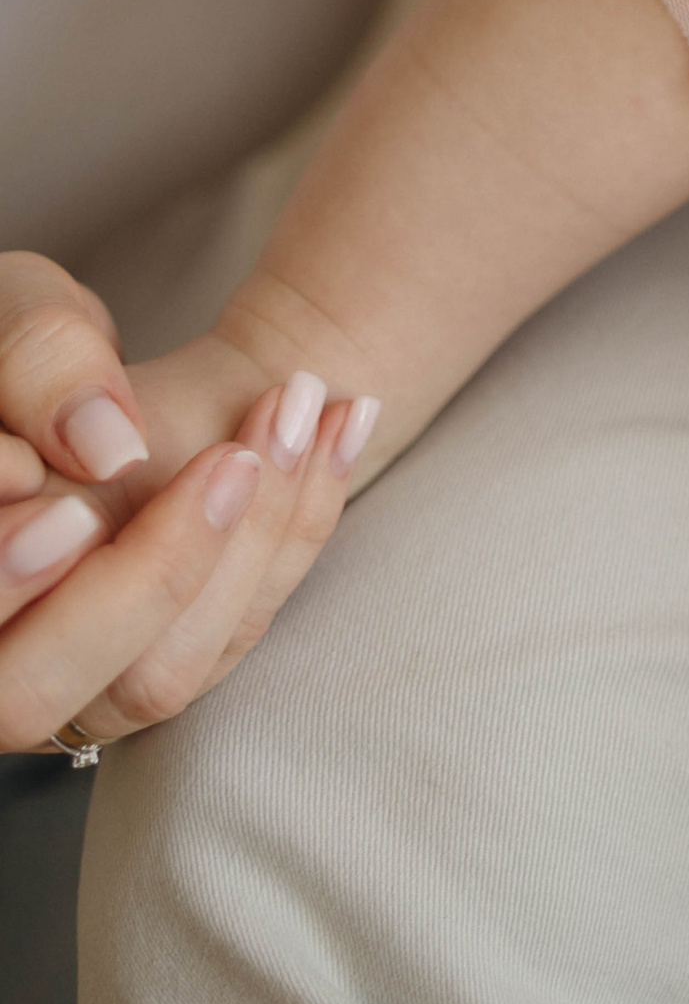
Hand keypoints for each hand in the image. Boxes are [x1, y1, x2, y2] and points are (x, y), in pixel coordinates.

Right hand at [0, 262, 371, 753]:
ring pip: (155, 677)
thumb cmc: (38, 354)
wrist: (104, 384)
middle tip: (230, 463)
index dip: (8, 575)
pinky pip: (232, 638)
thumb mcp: (17, 313)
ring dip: (251, 542)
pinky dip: (297, 529)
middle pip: (37, 691)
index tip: (77, 501)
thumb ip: (37, 364)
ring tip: (296, 408)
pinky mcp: (159, 666)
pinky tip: (341, 421)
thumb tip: (107, 446)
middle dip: (149, 578)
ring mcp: (75, 680)